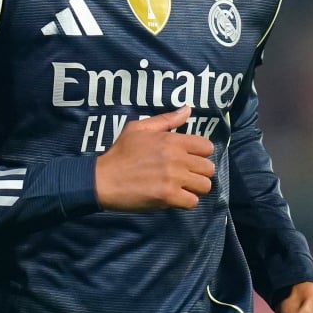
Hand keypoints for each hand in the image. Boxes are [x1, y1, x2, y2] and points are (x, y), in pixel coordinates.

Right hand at [94, 106, 215, 210]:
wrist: (103, 179)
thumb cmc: (120, 152)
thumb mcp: (139, 128)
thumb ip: (166, 119)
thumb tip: (188, 109)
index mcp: (172, 141)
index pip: (207, 147)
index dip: (201, 153)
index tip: (190, 158)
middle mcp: (177, 159)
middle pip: (209, 168)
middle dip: (199, 172)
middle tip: (186, 175)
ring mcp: (174, 179)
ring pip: (204, 186)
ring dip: (195, 188)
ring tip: (182, 187)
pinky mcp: (168, 197)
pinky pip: (193, 202)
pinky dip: (185, 202)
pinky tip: (174, 198)